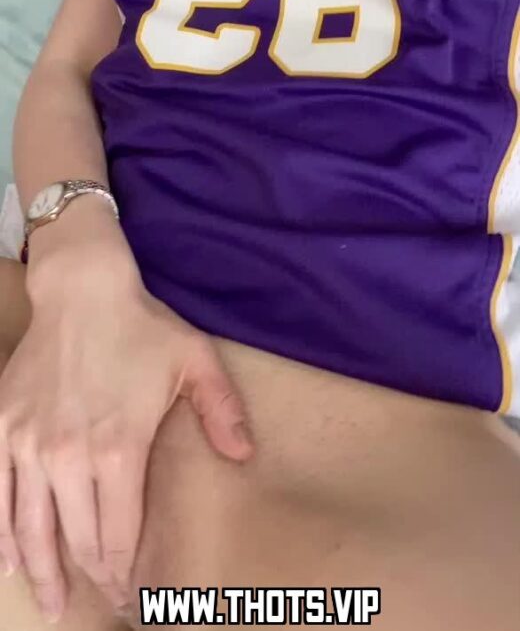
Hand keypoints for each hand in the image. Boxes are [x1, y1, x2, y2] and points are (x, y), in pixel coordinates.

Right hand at [0, 225, 252, 622]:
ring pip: (31, 528)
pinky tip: (9, 560)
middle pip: (77, 539)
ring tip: (48, 603)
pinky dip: (2, 534)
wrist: (82, 288)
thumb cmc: (141, 325)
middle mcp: (68, 455)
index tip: (132, 596)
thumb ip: (222, 411)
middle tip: (104, 603)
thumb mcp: (196, 360)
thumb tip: (244, 456)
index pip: (118, 533)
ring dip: (42, 572)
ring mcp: (28, 443)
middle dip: (92, 579)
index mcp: (118, 447)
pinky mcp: (3, 428)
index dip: (125, 572)